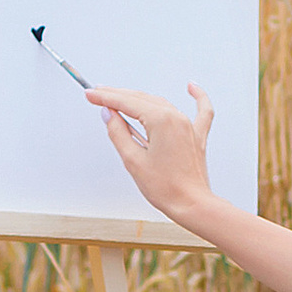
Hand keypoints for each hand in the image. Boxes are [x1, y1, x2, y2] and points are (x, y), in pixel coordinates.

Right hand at [87, 78, 218, 227]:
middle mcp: (176, 117)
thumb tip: (109, 114)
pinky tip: (191, 87)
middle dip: (118, 95)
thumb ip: (118, 133)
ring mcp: (188, 125)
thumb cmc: (165, 187)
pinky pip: (200, 110)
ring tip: (120, 97)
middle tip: (98, 93)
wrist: (191, 204)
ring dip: (139, 99)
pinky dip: (197, 97)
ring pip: (160, 103)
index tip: (91, 94)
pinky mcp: (196, 135)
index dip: (105, 97)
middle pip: (142, 99)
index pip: (126, 103)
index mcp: (161, 121)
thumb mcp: (133, 160)